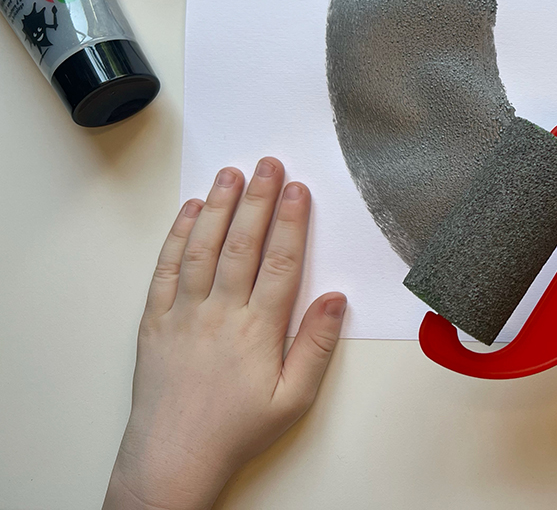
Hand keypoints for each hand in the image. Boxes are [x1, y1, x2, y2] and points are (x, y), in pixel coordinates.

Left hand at [104, 159, 346, 509]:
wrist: (172, 459)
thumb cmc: (236, 430)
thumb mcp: (292, 400)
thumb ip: (315, 347)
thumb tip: (335, 299)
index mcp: (257, 330)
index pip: (280, 263)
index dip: (292, 222)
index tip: (299, 189)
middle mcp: (219, 313)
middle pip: (242, 244)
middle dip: (258, 199)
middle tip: (269, 163)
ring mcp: (183, 313)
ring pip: (202, 248)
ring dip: (217, 206)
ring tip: (231, 173)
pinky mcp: (155, 320)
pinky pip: (165, 269)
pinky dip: (177, 236)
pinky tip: (189, 212)